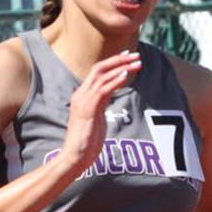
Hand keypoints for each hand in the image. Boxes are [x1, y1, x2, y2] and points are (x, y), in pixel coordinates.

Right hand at [57, 50, 141, 169]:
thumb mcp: (95, 118)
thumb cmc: (86, 142)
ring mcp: (83, 101)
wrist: (74, 157)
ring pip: (102, 76)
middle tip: (135, 55)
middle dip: (118, 60)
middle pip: (99, 68)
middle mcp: (80, 94)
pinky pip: (102, 90)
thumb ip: (100, 104)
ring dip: (121, 68)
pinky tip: (126, 75)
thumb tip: (109, 97)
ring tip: (137, 64)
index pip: (96, 72)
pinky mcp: (88, 109)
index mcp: (81, 95)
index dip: (113, 62)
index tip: (128, 57)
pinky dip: (115, 81)